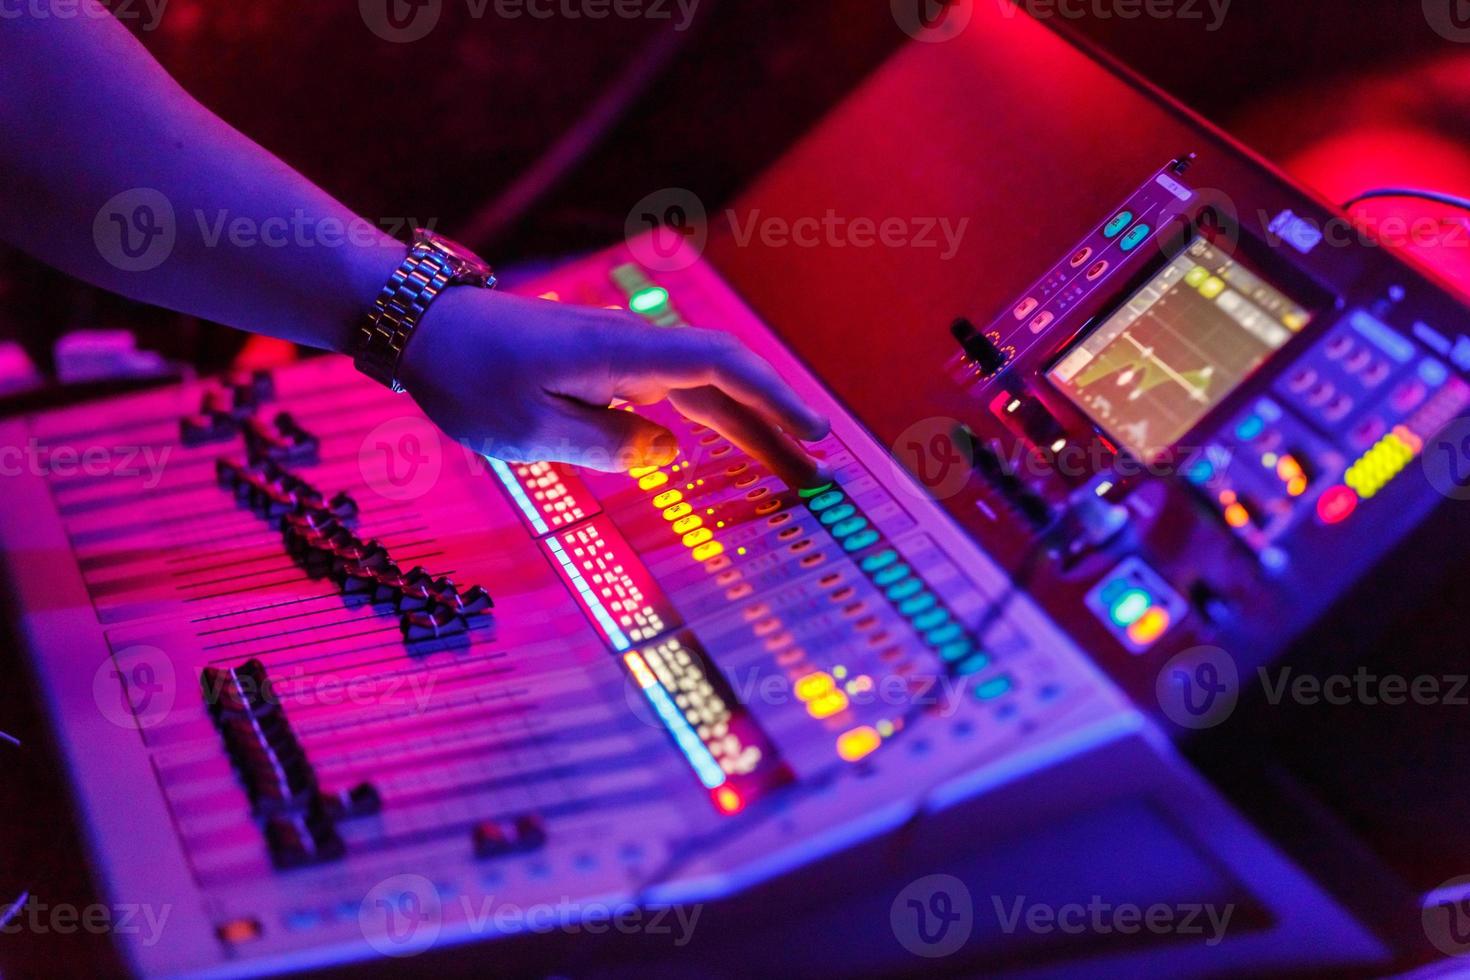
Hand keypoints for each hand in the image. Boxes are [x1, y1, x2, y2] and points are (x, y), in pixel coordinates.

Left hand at [397, 288, 831, 485]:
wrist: (422, 328)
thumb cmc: (468, 377)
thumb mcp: (532, 429)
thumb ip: (609, 446)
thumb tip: (671, 454)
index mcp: (626, 354)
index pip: (723, 368)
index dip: (775, 399)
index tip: (815, 433)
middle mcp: (634, 349)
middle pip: (724, 384)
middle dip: (773, 429)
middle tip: (815, 476)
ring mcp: (621, 358)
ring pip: (699, 393)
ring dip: (743, 430)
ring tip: (783, 472)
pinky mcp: (603, 370)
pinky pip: (669, 397)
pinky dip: (703, 424)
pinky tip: (718, 451)